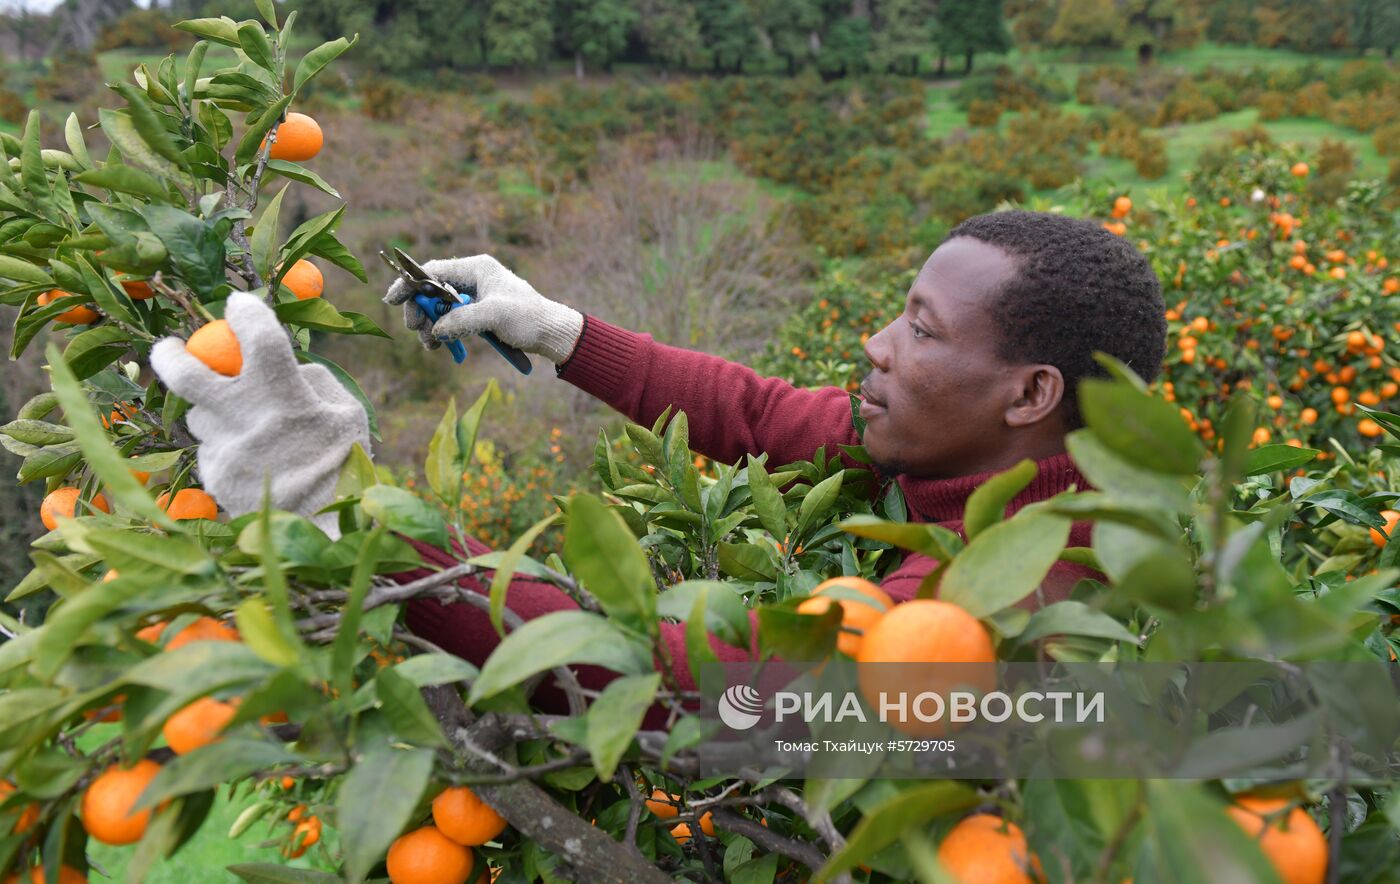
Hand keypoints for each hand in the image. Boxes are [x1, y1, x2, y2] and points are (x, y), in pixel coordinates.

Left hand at [150, 292, 371, 538]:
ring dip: (214, 414)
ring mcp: (226, 451)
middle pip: (187, 374)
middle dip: (170, 354)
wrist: (327, 532)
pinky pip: (209, 450)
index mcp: (288, 398)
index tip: (239, 306)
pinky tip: (253, 463)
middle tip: (170, 348)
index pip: (259, 336)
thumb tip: (283, 360)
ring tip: (244, 428)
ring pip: (199, 416)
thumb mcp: (348, 415)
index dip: (245, 312)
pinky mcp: (214, 477)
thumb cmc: (344, 466)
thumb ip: (313, 380)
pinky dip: (225, 449)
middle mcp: (249, 421)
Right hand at [383, 254, 583, 364]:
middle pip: (430, 290)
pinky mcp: (474, 312)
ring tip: (431, 345)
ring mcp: (472, 296)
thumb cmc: (529, 317)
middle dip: (420, 311)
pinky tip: (440, 346)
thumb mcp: (495, 316)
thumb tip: (435, 329)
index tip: (391, 300)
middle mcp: (471, 278)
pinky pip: (448, 320)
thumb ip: (463, 320)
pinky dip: (441, 332)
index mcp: (476, 268)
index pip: (433, 271)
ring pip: (437, 308)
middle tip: (415, 330)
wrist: (550, 333)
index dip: (409, 284)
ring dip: (429, 326)